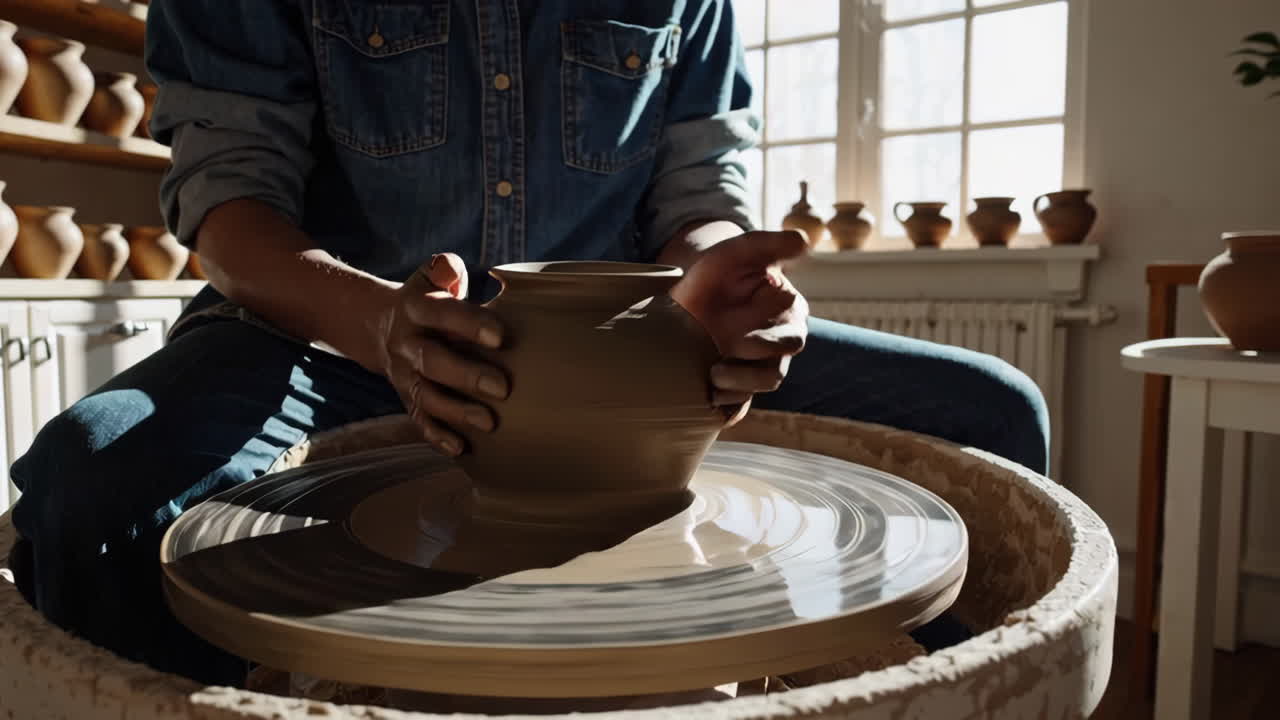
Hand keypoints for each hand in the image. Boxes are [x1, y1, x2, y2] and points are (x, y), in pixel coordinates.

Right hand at [377, 253, 508, 455]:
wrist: (380, 326)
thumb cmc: (430, 299)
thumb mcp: (431, 278)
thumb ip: (444, 271)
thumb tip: (453, 269)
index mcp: (416, 309)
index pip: (442, 314)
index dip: (469, 324)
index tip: (501, 336)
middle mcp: (406, 343)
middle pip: (432, 361)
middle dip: (467, 375)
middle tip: (503, 387)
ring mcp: (404, 374)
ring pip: (426, 396)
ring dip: (457, 412)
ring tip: (489, 422)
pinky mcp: (407, 399)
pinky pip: (419, 420)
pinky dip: (438, 436)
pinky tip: (461, 449)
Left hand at [669, 230, 809, 423]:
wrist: (685, 295)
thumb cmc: (718, 272)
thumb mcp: (737, 252)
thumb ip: (769, 244)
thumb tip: (804, 241)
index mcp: (787, 316)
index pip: (789, 338)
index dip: (767, 342)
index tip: (741, 340)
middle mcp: (775, 346)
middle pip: (774, 372)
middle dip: (748, 374)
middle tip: (717, 369)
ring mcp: (755, 368)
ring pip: (756, 393)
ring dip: (735, 392)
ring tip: (709, 382)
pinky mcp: (735, 386)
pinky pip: (738, 408)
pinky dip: (725, 409)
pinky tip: (706, 401)